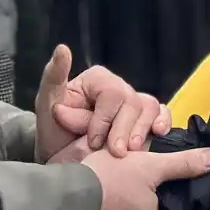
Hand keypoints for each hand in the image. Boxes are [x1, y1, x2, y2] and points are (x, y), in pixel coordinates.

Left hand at [35, 44, 169, 161]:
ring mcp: (133, 103)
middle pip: (133, 102)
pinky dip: (163, 122)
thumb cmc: (54, 131)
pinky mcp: (144, 120)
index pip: (112, 94)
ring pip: (150, 108)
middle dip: (124, 129)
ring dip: (143, 129)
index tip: (92, 141)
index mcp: (97, 79)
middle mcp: (119, 87)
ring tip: (133, 150)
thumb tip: (62, 49)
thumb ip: (54, 77)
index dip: (105, 119)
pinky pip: (162, 114)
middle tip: (116, 152)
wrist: (62, 160)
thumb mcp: (46, 104)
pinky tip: (158, 133)